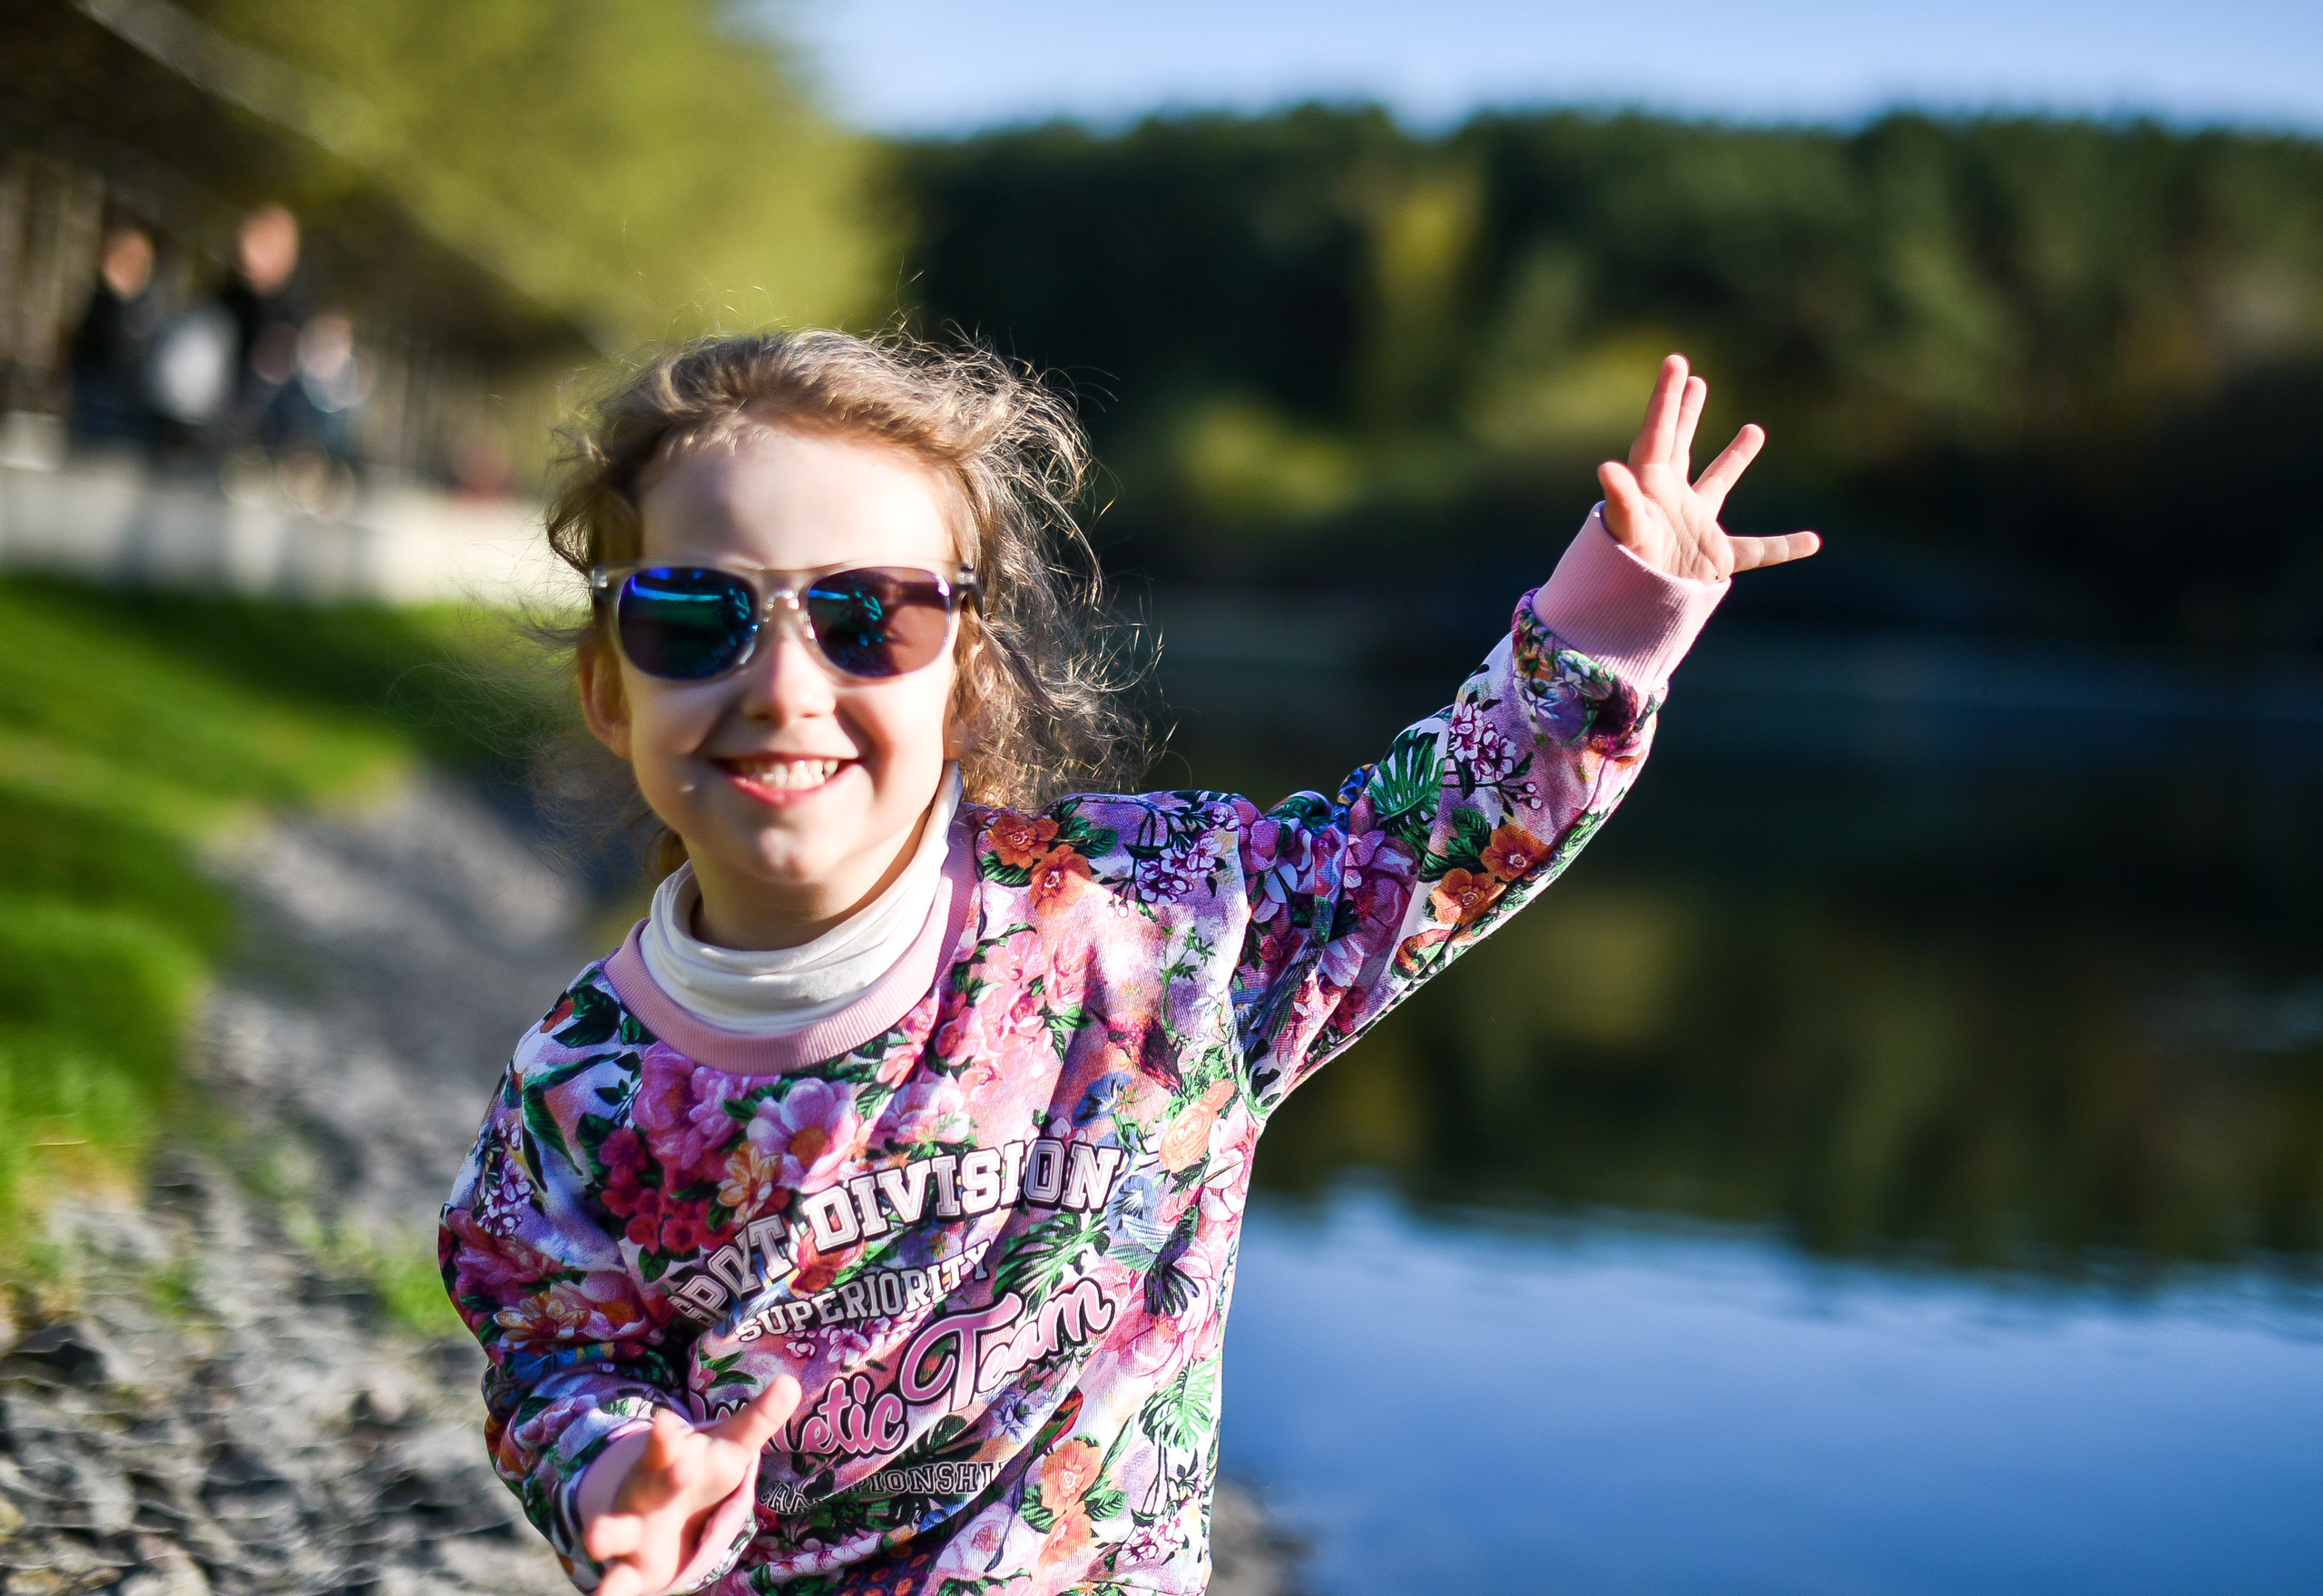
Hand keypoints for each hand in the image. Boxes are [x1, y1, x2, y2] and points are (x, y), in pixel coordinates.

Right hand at [581, 1378, 800, 1595]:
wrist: (661, 1512)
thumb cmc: (701, 1474)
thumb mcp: (731, 1448)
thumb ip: (758, 1420)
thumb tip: (791, 1383)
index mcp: (670, 1461)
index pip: (667, 1444)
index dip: (666, 1436)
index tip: (666, 1421)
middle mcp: (647, 1493)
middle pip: (652, 1484)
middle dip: (664, 1478)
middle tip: (681, 1469)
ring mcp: (634, 1530)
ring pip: (616, 1531)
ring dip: (605, 1534)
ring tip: (595, 1540)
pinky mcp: (633, 1567)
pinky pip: (620, 1582)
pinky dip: (612, 1591)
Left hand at [1598, 353, 1819, 581]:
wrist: (1633, 615)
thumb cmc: (1622, 570)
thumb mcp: (1625, 530)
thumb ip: (1621, 500)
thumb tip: (1606, 467)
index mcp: (1651, 485)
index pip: (1659, 431)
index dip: (1666, 397)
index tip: (1677, 361)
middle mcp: (1672, 500)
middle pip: (1680, 445)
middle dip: (1686, 412)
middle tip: (1694, 379)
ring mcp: (1694, 526)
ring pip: (1718, 484)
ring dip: (1734, 459)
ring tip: (1754, 430)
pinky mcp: (1712, 557)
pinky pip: (1755, 550)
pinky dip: (1782, 547)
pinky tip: (1812, 542)